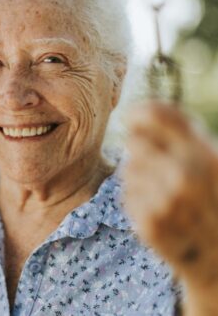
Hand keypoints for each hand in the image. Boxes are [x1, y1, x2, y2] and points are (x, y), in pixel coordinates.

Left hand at [122, 101, 217, 312]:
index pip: (159, 115)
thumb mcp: (209, 158)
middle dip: (142, 149)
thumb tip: (134, 112)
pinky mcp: (150, 224)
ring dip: (140, 176)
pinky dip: (138, 199)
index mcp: (206, 153)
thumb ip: (181, 133)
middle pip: (135, 140)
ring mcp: (167, 201)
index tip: (131, 117)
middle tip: (161, 166)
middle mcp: (185, 175)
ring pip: (128, 168)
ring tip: (165, 192)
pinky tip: (159, 210)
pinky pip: (127, 194)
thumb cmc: (211, 194)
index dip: (139, 112)